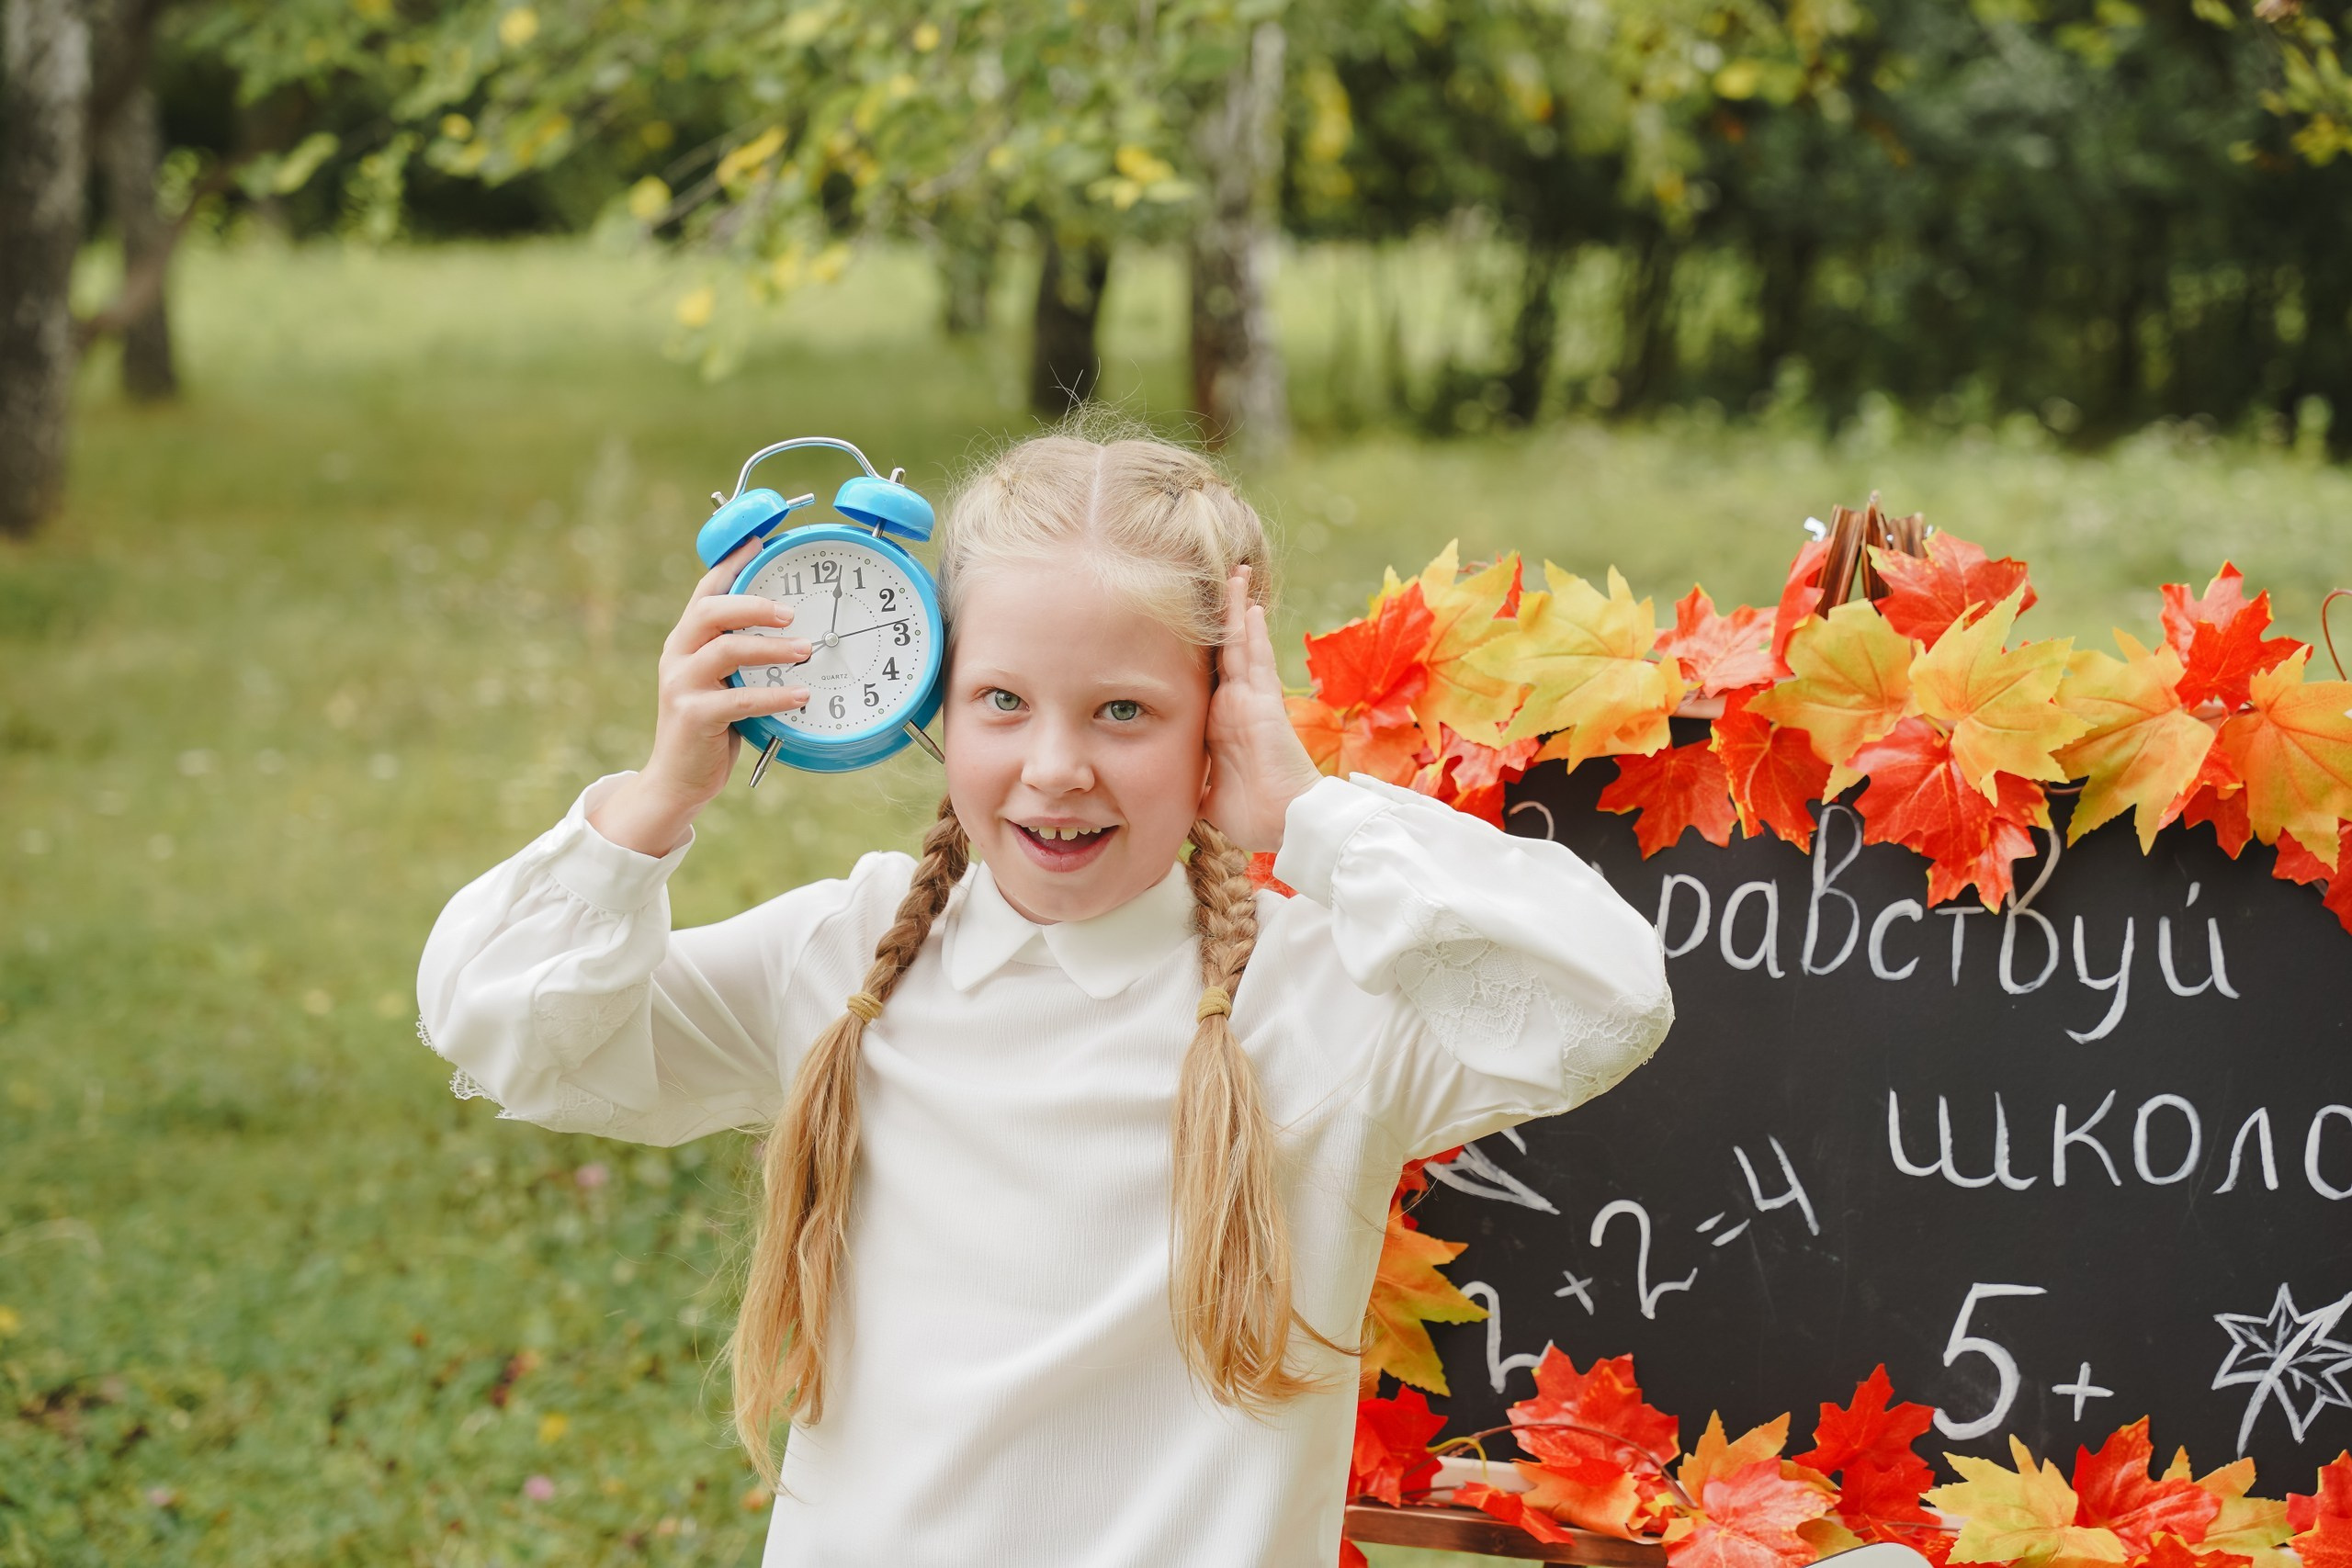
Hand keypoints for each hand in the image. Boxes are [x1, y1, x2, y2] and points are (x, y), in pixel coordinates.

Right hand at [589, 541, 812, 855]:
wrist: (677, 779)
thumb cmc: (711, 727)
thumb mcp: (723, 681)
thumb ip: (743, 656)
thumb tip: (796, 631)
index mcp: (686, 639)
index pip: (706, 589)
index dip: (732, 562)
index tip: (761, 540)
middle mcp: (678, 654)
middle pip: (710, 610)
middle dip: (752, 603)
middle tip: (791, 611)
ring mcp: (681, 684)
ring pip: (725, 650)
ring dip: (770, 648)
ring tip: (806, 651)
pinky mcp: (692, 715)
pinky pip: (739, 699)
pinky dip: (774, 695)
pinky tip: (800, 695)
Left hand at [1201, 565, 1323, 853]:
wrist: (1285, 822)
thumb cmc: (1252, 815)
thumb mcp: (1206, 795)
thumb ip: (1189, 786)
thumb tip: (1162, 797)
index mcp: (1219, 723)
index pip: (1205, 676)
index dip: (1196, 649)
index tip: (1183, 624)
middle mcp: (1234, 705)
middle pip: (1223, 650)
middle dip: (1217, 616)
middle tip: (1211, 580)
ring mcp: (1250, 700)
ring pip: (1240, 644)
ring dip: (1235, 609)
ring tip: (1231, 573)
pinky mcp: (1264, 701)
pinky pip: (1257, 657)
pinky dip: (1252, 630)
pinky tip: (1247, 603)